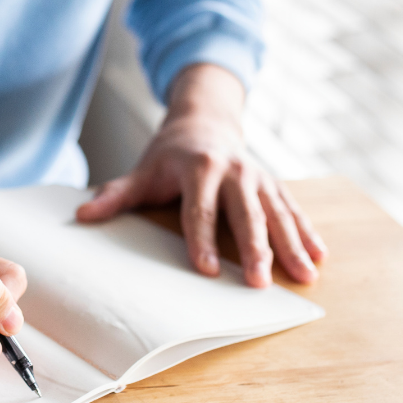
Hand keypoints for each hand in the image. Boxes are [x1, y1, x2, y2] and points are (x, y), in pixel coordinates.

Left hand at [76, 64, 326, 286]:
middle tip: (261, 281)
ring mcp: (259, 177)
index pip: (200, 209)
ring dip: (292, 246)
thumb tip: (83, 216)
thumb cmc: (171, 153)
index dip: (202, 239)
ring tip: (304, 276)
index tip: (208, 269)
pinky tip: (319, 258)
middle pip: (246, 214)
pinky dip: (307, 234)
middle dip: (255, 248)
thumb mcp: (143, 170)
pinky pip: (294, 210)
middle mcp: (235, 171)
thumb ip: (116, 194)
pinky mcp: (274, 185)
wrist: (206, 120)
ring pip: (278, 214)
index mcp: (199, 167)